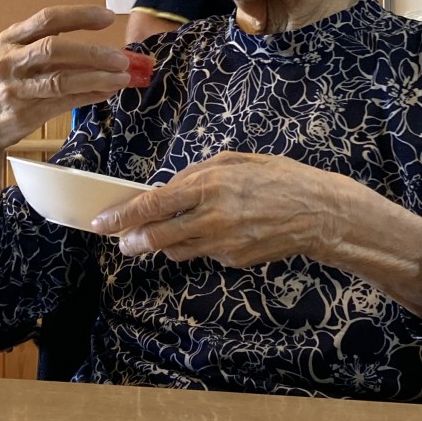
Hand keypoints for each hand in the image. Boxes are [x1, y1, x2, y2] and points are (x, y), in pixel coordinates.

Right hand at [0, 5, 137, 154]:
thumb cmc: (4, 83)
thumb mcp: (15, 56)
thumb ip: (48, 47)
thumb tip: (100, 48)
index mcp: (10, 39)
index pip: (48, 19)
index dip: (80, 16)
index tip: (108, 16)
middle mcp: (10, 61)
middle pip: (55, 49)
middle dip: (92, 52)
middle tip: (121, 57)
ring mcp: (16, 89)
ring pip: (61, 80)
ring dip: (96, 78)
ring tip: (122, 77)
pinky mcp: (25, 113)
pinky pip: (64, 102)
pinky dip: (89, 96)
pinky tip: (107, 91)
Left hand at [93, 151, 338, 266]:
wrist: (318, 213)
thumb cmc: (277, 177)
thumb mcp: (234, 160)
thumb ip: (197, 173)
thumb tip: (168, 187)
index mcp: (209, 185)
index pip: (154, 204)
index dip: (124, 216)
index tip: (103, 222)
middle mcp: (212, 217)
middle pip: (157, 237)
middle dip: (133, 241)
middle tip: (122, 241)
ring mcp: (224, 244)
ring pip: (176, 251)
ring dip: (162, 245)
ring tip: (156, 237)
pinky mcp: (234, 260)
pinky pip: (204, 254)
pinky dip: (196, 245)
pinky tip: (205, 233)